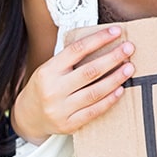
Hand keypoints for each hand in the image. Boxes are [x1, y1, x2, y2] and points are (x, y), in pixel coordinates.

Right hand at [11, 26, 134, 142]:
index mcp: (48, 71)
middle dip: (113, 58)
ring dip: (115, 79)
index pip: (77, 50)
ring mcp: (60, 109)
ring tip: (129, 68)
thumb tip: (102, 41)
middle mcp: (53, 89)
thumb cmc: (44, 87)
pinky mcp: (68, 124)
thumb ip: (70, 59)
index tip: (116, 32)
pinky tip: (120, 90)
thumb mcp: (49, 69)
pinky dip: (109, 100)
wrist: (27, 117)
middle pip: (89, 71)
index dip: (98, 39)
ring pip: (94, 92)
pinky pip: (93, 111)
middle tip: (129, 48)